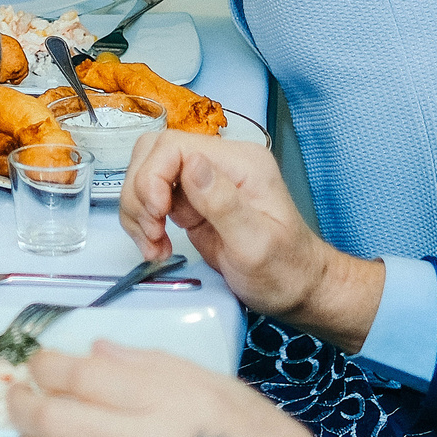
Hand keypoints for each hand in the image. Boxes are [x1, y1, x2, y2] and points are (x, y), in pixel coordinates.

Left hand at [11, 342, 383, 436]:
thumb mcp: (214, 383)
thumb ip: (149, 364)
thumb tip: (98, 350)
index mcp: (163, 400)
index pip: (80, 375)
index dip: (47, 363)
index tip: (39, 358)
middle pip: (53, 416)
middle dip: (23, 398)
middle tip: (17, 389)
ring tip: (28, 424)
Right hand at [121, 130, 381, 347]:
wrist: (299, 290)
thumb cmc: (286, 272)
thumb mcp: (256, 244)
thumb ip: (222, 202)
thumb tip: (191, 163)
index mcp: (241, 163)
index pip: (174, 145)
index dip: (153, 177)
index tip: (156, 215)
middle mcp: (221, 164)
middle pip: (153, 152)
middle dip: (140, 194)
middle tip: (151, 233)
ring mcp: (204, 180)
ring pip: (146, 172)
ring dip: (138, 210)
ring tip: (153, 245)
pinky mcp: (192, 200)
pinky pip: (151, 196)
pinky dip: (143, 220)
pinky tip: (156, 244)